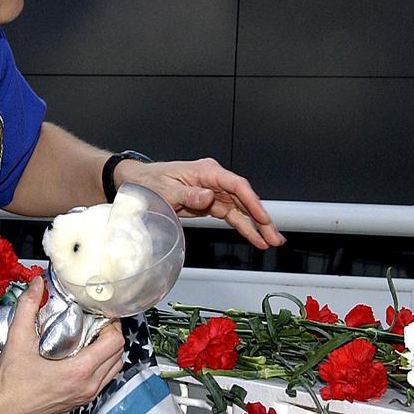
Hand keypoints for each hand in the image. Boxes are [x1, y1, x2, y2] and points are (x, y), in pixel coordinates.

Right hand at [0, 276, 125, 413]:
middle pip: (119, 354)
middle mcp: (88, 385)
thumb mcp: (18, 339)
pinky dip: (103, 365)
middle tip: (97, 322)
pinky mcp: (81, 400)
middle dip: (112, 334)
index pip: (114, 342)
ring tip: (93, 337)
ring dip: (110, 351)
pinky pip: (104, 380)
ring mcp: (86, 395)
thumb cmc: (11, 384)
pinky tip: (85, 355)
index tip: (101, 314)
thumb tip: (37, 285)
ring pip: (114, 368)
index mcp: (79, 371)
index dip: (112, 324)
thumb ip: (28, 307)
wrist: (4, 411)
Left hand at [115, 157, 285, 249]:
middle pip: (244, 199)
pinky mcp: (211, 204)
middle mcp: (214, 180)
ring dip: (256, 226)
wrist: (138, 183)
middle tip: (274, 235)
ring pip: (242, 210)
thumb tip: (208, 197)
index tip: (262, 217)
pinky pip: (232, 216)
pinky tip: (255, 237)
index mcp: (206, 171)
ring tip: (271, 241)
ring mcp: (214, 192)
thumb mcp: (166, 189)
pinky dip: (244, 227)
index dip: (252, 202)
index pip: (236, 185)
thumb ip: (189, 195)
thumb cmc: (150, 181)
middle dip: (261, 218)